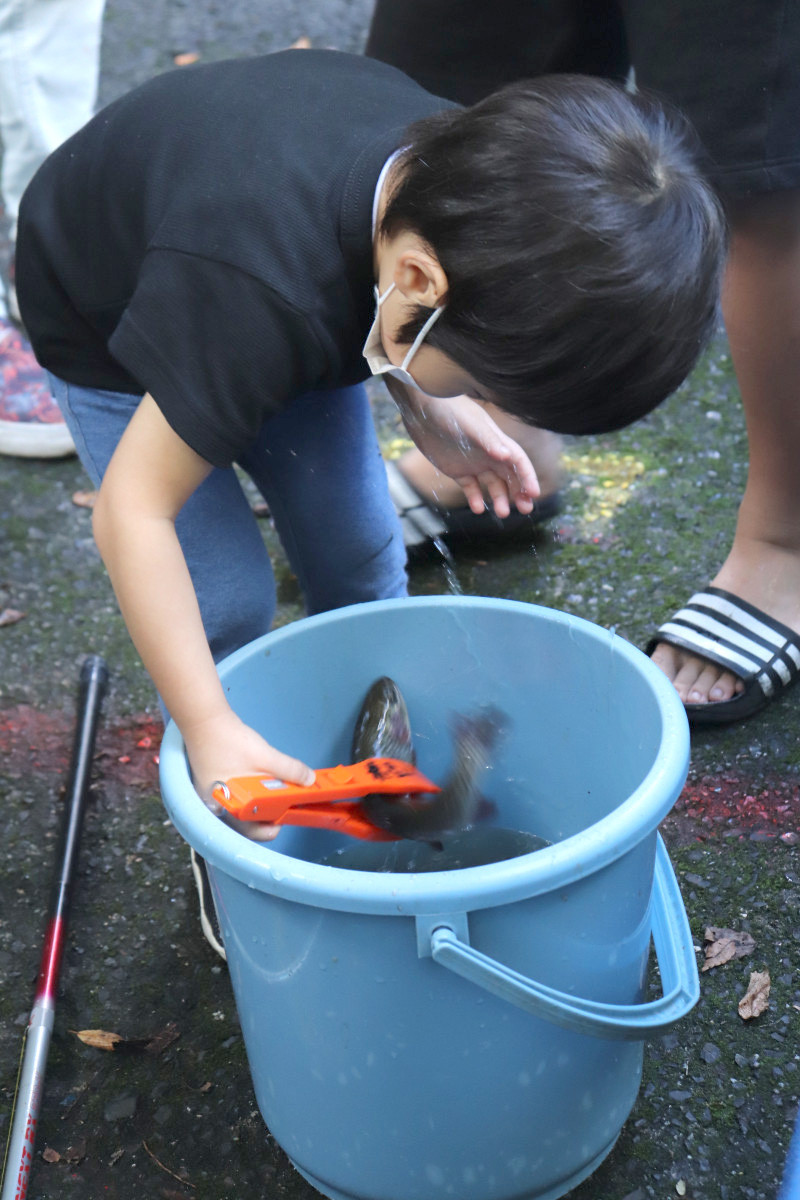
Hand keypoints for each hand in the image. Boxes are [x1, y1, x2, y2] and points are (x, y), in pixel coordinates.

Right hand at [184, 707, 314, 842]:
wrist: (205, 722)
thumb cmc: (229, 741)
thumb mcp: (266, 757)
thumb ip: (290, 771)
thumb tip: (309, 781)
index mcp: (228, 807)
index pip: (252, 831)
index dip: (271, 827)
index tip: (284, 819)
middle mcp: (216, 808)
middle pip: (246, 823)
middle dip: (266, 815)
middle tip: (281, 803)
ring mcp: (211, 798)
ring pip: (240, 811)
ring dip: (257, 804)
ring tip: (269, 790)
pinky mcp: (211, 787)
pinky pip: (233, 799)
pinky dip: (247, 795)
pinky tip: (255, 782)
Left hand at [389, 385, 539, 518]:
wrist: (422, 408)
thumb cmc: (450, 411)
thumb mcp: (471, 425)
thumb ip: (489, 440)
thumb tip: (508, 455)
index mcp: (497, 441)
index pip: (519, 462)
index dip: (528, 477)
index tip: (534, 494)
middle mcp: (489, 453)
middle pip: (511, 476)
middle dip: (520, 492)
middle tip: (525, 509)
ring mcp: (474, 462)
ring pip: (493, 485)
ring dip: (500, 499)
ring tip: (502, 513)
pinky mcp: (457, 470)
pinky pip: (470, 488)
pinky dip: (475, 499)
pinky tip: (478, 509)